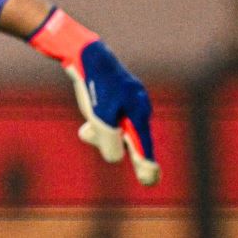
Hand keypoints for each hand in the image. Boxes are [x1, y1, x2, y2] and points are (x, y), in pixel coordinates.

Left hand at [30, 9, 158, 185]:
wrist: (86, 56)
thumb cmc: (95, 86)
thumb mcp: (100, 117)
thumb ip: (109, 140)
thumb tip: (114, 158)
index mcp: (139, 114)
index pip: (143, 146)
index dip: (145, 165)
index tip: (151, 181)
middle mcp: (139, 110)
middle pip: (125, 140)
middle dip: (107, 141)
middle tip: (92, 131)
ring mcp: (129, 104)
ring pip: (113, 130)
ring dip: (98, 132)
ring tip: (87, 124)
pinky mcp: (116, 99)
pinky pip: (108, 120)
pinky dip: (96, 124)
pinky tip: (88, 120)